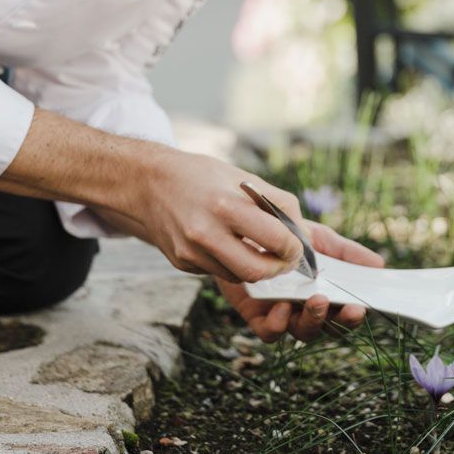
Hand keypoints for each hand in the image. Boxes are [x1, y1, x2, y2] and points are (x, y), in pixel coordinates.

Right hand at [109, 151, 308, 282]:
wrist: (149, 183)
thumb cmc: (202, 176)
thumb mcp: (244, 179)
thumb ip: (279, 204)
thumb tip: (304, 234)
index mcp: (225, 205)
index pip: (275, 239)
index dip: (293, 247)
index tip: (297, 246)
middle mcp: (205, 233)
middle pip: (257, 270)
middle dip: (278, 268)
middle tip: (285, 259)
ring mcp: (191, 252)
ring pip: (238, 276)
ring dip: (255, 268)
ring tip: (258, 249)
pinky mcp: (182, 263)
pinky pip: (218, 272)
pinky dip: (231, 264)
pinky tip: (227, 245)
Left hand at [216, 221, 385, 342]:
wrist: (245, 233)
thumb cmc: (285, 238)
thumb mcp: (319, 239)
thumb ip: (347, 252)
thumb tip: (379, 263)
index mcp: (326, 295)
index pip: (345, 314)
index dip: (354, 316)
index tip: (361, 307)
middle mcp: (306, 310)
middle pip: (328, 329)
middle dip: (337, 321)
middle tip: (342, 306)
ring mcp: (283, 315)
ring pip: (303, 332)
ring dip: (312, 320)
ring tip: (315, 300)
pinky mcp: (258, 317)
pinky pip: (270, 332)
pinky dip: (277, 324)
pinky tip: (280, 305)